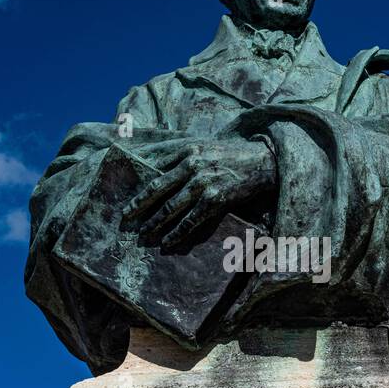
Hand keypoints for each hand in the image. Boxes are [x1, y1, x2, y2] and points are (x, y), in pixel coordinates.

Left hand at [124, 136, 275, 248]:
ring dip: (154, 223)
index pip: (155, 172)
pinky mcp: (215, 200)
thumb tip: (155, 165)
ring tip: (143, 234)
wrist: (263, 161)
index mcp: (187, 151)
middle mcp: (192, 166)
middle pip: (157, 190)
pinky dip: (177, 233)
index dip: (140, 189)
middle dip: (139, 206)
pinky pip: (190, 220)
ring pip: (171, 208)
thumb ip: (180, 154)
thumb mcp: (204, 146)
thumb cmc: (231, 154)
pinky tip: (167, 242)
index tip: (129, 201)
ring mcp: (203, 183)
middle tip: (125, 219)